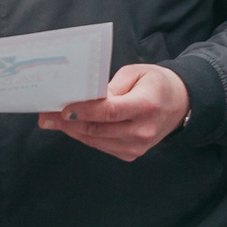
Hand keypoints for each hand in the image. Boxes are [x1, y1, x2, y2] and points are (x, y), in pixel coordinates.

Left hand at [38, 63, 190, 161]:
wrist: (180, 104)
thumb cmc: (155, 83)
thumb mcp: (135, 73)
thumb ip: (110, 87)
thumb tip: (84, 97)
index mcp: (146, 106)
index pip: (109, 112)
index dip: (83, 111)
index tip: (62, 109)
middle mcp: (143, 130)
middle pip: (98, 129)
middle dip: (68, 123)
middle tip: (46, 115)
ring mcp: (138, 146)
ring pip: (96, 140)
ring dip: (72, 131)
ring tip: (51, 120)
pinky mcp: (132, 154)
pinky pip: (102, 146)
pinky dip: (84, 136)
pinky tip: (71, 126)